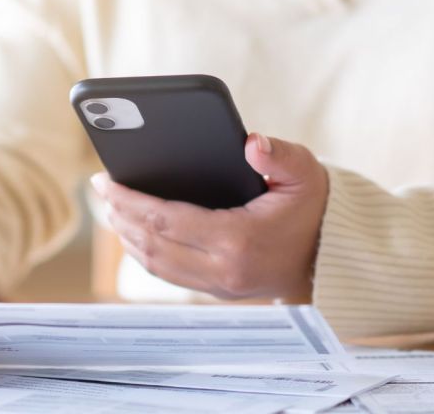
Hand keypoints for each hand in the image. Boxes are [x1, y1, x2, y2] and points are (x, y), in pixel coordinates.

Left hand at [92, 134, 328, 302]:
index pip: (167, 222)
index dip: (130, 201)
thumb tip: (249, 143)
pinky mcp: (220, 290)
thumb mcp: (305, 171)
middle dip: (120, 217)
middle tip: (102, 190)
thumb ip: (278, 154)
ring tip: (112, 209)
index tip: (106, 182)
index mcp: (239, 240)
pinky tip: (138, 232)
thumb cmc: (314, 208)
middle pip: (153, 246)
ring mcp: (221, 285)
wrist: (331, 254)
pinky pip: (171, 274)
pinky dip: (147, 253)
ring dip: (129, 237)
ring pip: (157, 266)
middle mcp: (224, 269)